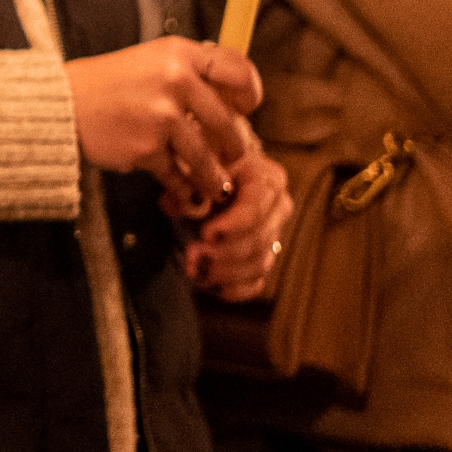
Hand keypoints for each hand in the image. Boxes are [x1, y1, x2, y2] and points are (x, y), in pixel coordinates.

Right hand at [66, 37, 261, 217]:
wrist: (63, 104)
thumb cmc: (109, 84)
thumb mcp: (151, 60)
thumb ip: (190, 72)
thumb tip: (233, 100)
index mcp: (179, 53)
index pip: (238, 70)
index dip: (250, 94)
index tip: (246, 108)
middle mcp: (175, 80)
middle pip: (227, 122)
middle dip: (235, 147)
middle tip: (234, 156)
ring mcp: (161, 116)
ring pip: (207, 158)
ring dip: (215, 178)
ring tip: (217, 186)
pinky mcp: (146, 147)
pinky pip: (178, 176)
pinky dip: (184, 189)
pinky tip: (185, 192)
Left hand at [185, 145, 294, 300]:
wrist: (212, 173)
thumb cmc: (205, 164)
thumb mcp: (196, 162)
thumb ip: (186, 181)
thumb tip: (174, 205)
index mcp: (266, 179)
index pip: (258, 206)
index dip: (234, 224)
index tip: (206, 233)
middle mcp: (277, 208)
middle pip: (260, 239)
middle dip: (225, 252)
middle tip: (193, 254)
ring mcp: (273, 235)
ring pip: (259, 263)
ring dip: (225, 272)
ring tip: (194, 269)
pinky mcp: (262, 257)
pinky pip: (256, 282)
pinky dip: (234, 289)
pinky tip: (210, 285)